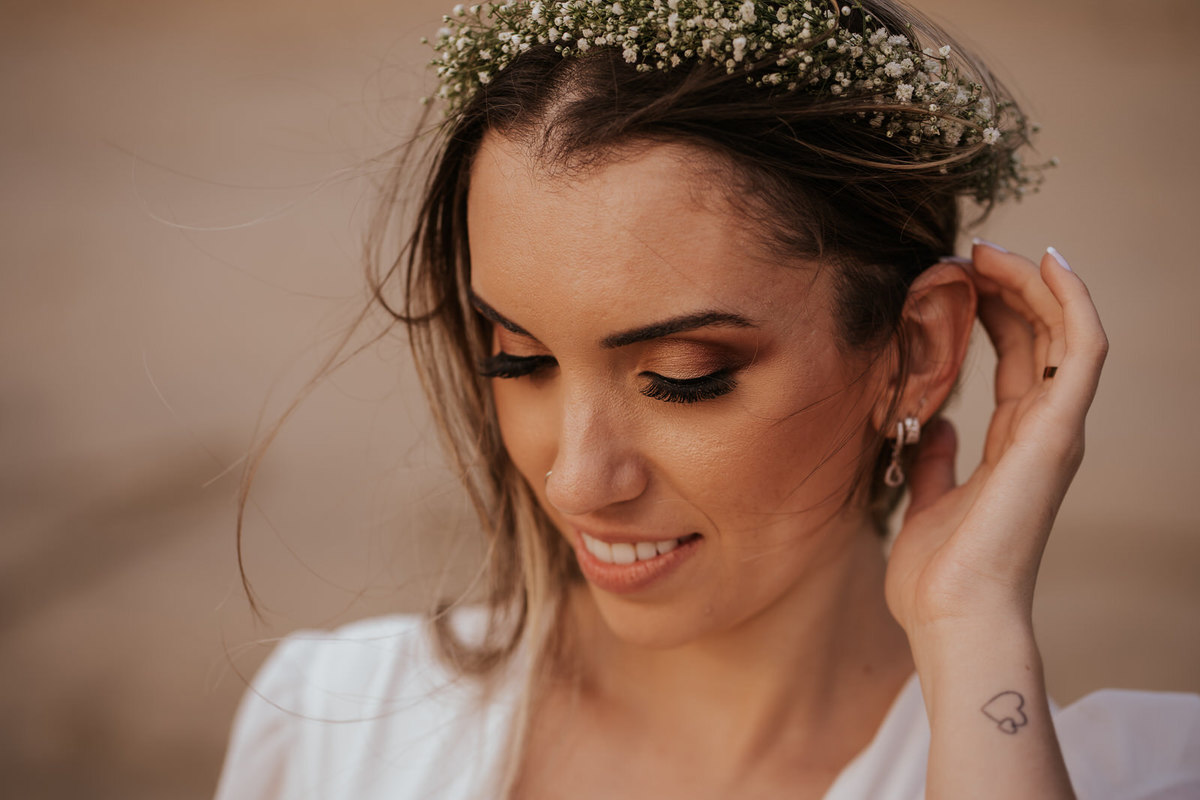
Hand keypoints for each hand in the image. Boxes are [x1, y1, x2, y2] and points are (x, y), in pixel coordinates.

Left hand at [885, 240, 1107, 639]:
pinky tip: (1044, 262)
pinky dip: (1071, 300)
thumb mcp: (923, 502)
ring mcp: (1056, 431)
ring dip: (1033, 282)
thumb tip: (935, 427)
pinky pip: (1083, 349)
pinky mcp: (1059, 432)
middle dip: (1008, 286)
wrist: (951, 615)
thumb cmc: (937, 575)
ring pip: (1064, 331)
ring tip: (990, 248)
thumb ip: (934, 463)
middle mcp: (1043, 432)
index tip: (955, 275)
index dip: (993, 311)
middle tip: (968, 250)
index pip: (1018, 358)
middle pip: (1040, 336)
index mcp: (1015, 446)